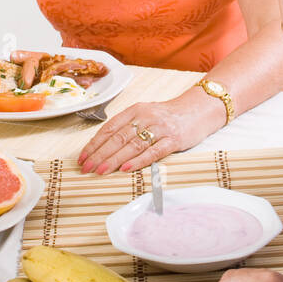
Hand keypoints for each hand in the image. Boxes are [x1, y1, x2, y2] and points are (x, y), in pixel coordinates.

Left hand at [77, 92, 218, 173]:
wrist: (199, 110)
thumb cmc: (168, 116)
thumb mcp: (145, 115)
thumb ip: (128, 127)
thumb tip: (103, 146)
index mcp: (135, 110)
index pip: (109, 128)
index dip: (94, 143)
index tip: (83, 157)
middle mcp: (146, 117)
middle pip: (118, 138)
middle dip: (99, 154)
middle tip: (86, 168)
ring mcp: (160, 128)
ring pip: (132, 145)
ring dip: (113, 160)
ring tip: (100, 171)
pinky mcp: (174, 139)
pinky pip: (153, 152)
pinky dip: (138, 161)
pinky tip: (126, 169)